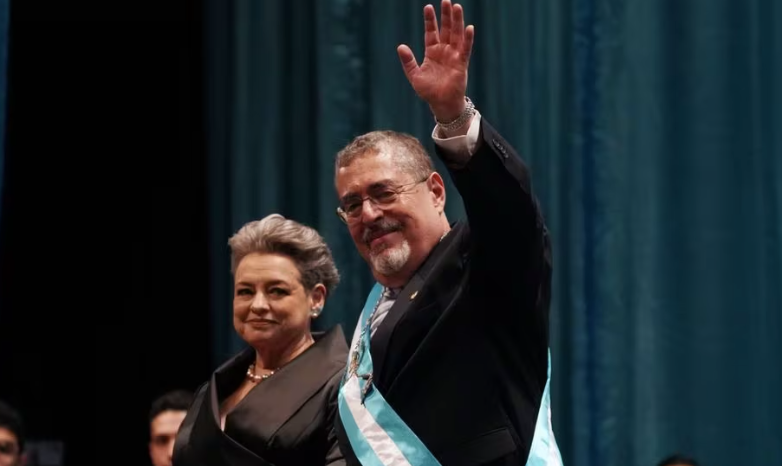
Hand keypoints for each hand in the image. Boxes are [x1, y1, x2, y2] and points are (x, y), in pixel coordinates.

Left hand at [397, 0, 474, 122]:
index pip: (431, 32)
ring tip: (457, 7)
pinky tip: (469, 28)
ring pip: (456, 35)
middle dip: (446, 15)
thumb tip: (400, 46)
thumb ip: (408, 61)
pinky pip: (465, 49)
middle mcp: (444, 52)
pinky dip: (467, 39)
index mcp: (432, 53)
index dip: (430, 20)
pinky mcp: (461, 64)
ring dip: (457, 21)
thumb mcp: (415, 75)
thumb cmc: (428, 92)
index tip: (428, 7)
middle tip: (446, 0)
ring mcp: (454, 56)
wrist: (441, 104)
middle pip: (446, 29)